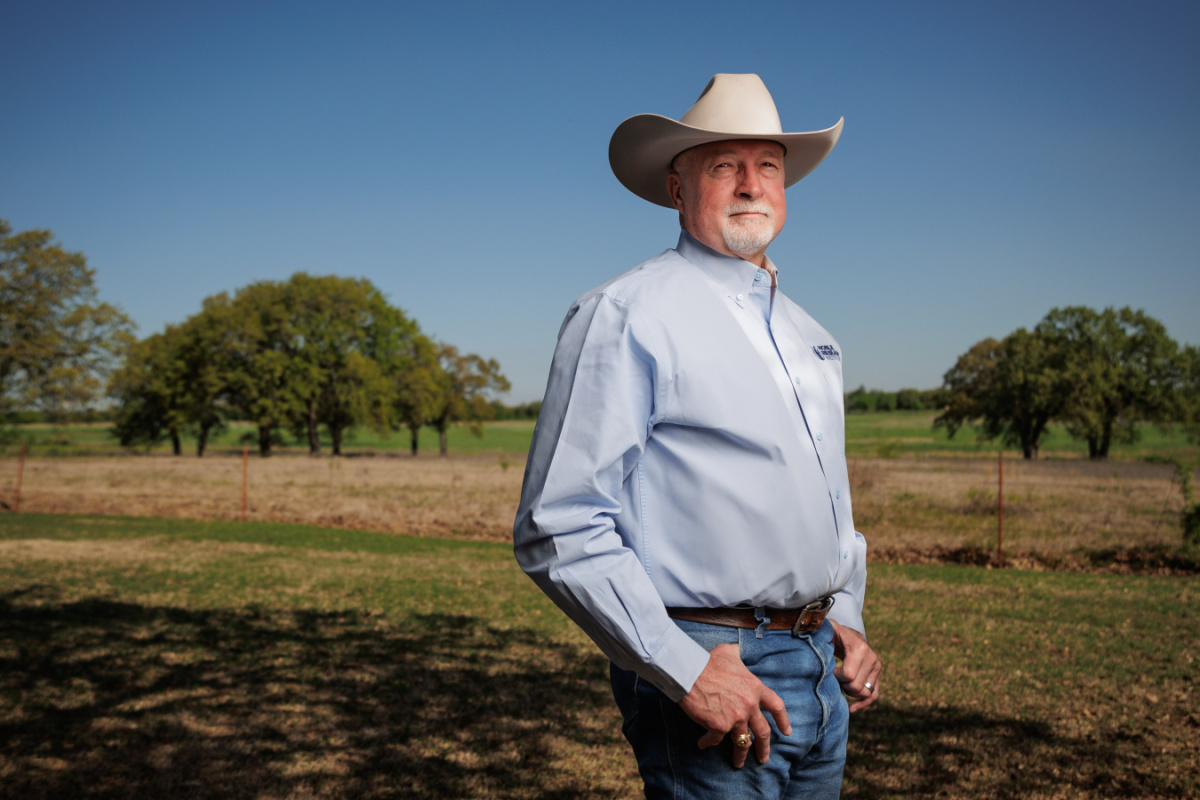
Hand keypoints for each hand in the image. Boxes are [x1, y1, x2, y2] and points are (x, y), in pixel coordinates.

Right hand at [677, 643, 791, 768]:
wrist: (690, 671)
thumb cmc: (708, 661)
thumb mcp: (730, 652)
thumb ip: (738, 655)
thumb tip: (737, 650)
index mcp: (755, 688)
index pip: (776, 706)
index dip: (783, 721)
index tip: (786, 732)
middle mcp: (749, 705)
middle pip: (763, 732)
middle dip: (764, 748)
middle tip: (763, 758)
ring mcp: (735, 717)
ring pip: (742, 742)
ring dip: (741, 755)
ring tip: (738, 763)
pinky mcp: (718, 726)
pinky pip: (715, 740)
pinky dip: (708, 743)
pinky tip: (702, 744)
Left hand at [830, 620, 881, 711]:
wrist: (844, 633)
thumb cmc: (831, 634)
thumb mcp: (826, 632)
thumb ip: (821, 636)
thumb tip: (812, 639)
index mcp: (860, 648)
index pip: (849, 675)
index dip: (836, 677)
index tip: (830, 670)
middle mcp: (872, 657)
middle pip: (857, 687)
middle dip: (843, 685)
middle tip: (834, 677)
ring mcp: (876, 666)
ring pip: (865, 693)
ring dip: (850, 692)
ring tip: (840, 684)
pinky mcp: (876, 674)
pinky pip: (873, 694)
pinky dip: (863, 703)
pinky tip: (851, 709)